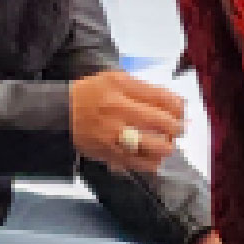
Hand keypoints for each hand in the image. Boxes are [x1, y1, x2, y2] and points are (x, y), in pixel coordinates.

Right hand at [66, 69, 188, 172]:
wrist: (63, 114)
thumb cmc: (92, 93)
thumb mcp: (115, 79)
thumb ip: (145, 88)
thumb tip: (177, 103)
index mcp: (120, 88)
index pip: (163, 98)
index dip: (178, 106)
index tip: (179, 110)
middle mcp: (118, 112)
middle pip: (164, 123)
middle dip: (177, 127)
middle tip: (176, 127)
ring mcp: (115, 136)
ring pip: (157, 148)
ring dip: (167, 146)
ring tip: (164, 142)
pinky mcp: (112, 155)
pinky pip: (143, 164)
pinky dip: (154, 161)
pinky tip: (151, 154)